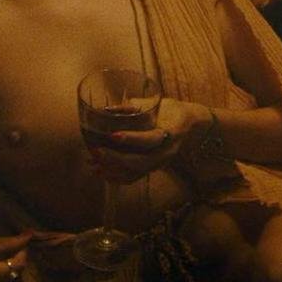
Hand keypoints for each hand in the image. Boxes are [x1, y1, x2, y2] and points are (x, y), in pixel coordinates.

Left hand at [88, 100, 203, 183]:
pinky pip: (134, 178)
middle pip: (140, 162)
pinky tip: (101, 173)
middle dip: (116, 159)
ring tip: (93, 164)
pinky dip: (116, 177)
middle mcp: (165, 153)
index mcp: (169, 133)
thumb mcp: (156, 103)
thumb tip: (107, 109)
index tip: (113, 135)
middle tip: (96, 151)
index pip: (150, 140)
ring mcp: (159, 163)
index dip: (132, 139)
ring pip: (135, 173)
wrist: (189, 124)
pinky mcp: (153, 168)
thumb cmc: (171, 110)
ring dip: (113, 171)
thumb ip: (133, 107)